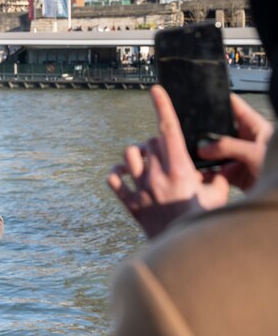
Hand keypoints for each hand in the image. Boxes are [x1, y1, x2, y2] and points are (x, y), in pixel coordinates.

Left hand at [107, 85, 229, 237]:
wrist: (182, 245)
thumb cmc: (201, 219)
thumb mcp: (217, 195)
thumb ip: (217, 177)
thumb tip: (221, 168)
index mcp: (180, 169)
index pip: (169, 130)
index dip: (162, 107)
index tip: (155, 90)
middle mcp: (157, 175)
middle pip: (149, 142)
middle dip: (155, 143)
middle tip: (163, 156)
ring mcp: (141, 188)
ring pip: (128, 155)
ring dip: (135, 155)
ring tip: (141, 162)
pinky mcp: (130, 203)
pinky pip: (113, 180)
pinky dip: (115, 175)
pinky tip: (121, 176)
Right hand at [197, 94, 272, 190]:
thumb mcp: (254, 151)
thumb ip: (228, 147)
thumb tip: (204, 149)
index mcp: (254, 127)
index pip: (235, 106)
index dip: (219, 100)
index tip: (202, 97)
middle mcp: (245, 140)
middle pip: (220, 132)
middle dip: (206, 135)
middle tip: (191, 136)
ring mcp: (239, 157)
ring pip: (216, 153)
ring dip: (205, 157)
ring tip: (193, 156)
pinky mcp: (236, 174)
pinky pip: (217, 171)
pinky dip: (208, 173)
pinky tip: (200, 173)